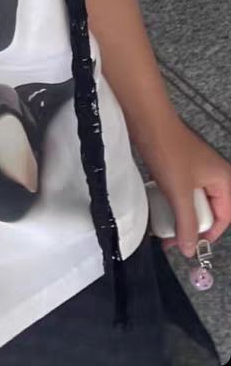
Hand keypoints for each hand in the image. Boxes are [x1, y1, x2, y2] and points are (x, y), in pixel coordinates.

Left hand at [139, 114, 230, 256]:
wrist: (148, 121)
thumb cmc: (169, 152)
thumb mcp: (180, 194)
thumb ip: (187, 224)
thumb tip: (190, 251)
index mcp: (223, 180)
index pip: (224, 217)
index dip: (209, 234)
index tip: (191, 246)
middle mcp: (214, 176)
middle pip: (209, 211)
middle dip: (192, 227)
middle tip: (173, 239)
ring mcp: (196, 170)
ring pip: (192, 202)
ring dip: (180, 216)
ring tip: (163, 228)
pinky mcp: (180, 167)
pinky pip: (181, 192)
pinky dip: (172, 202)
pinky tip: (159, 209)